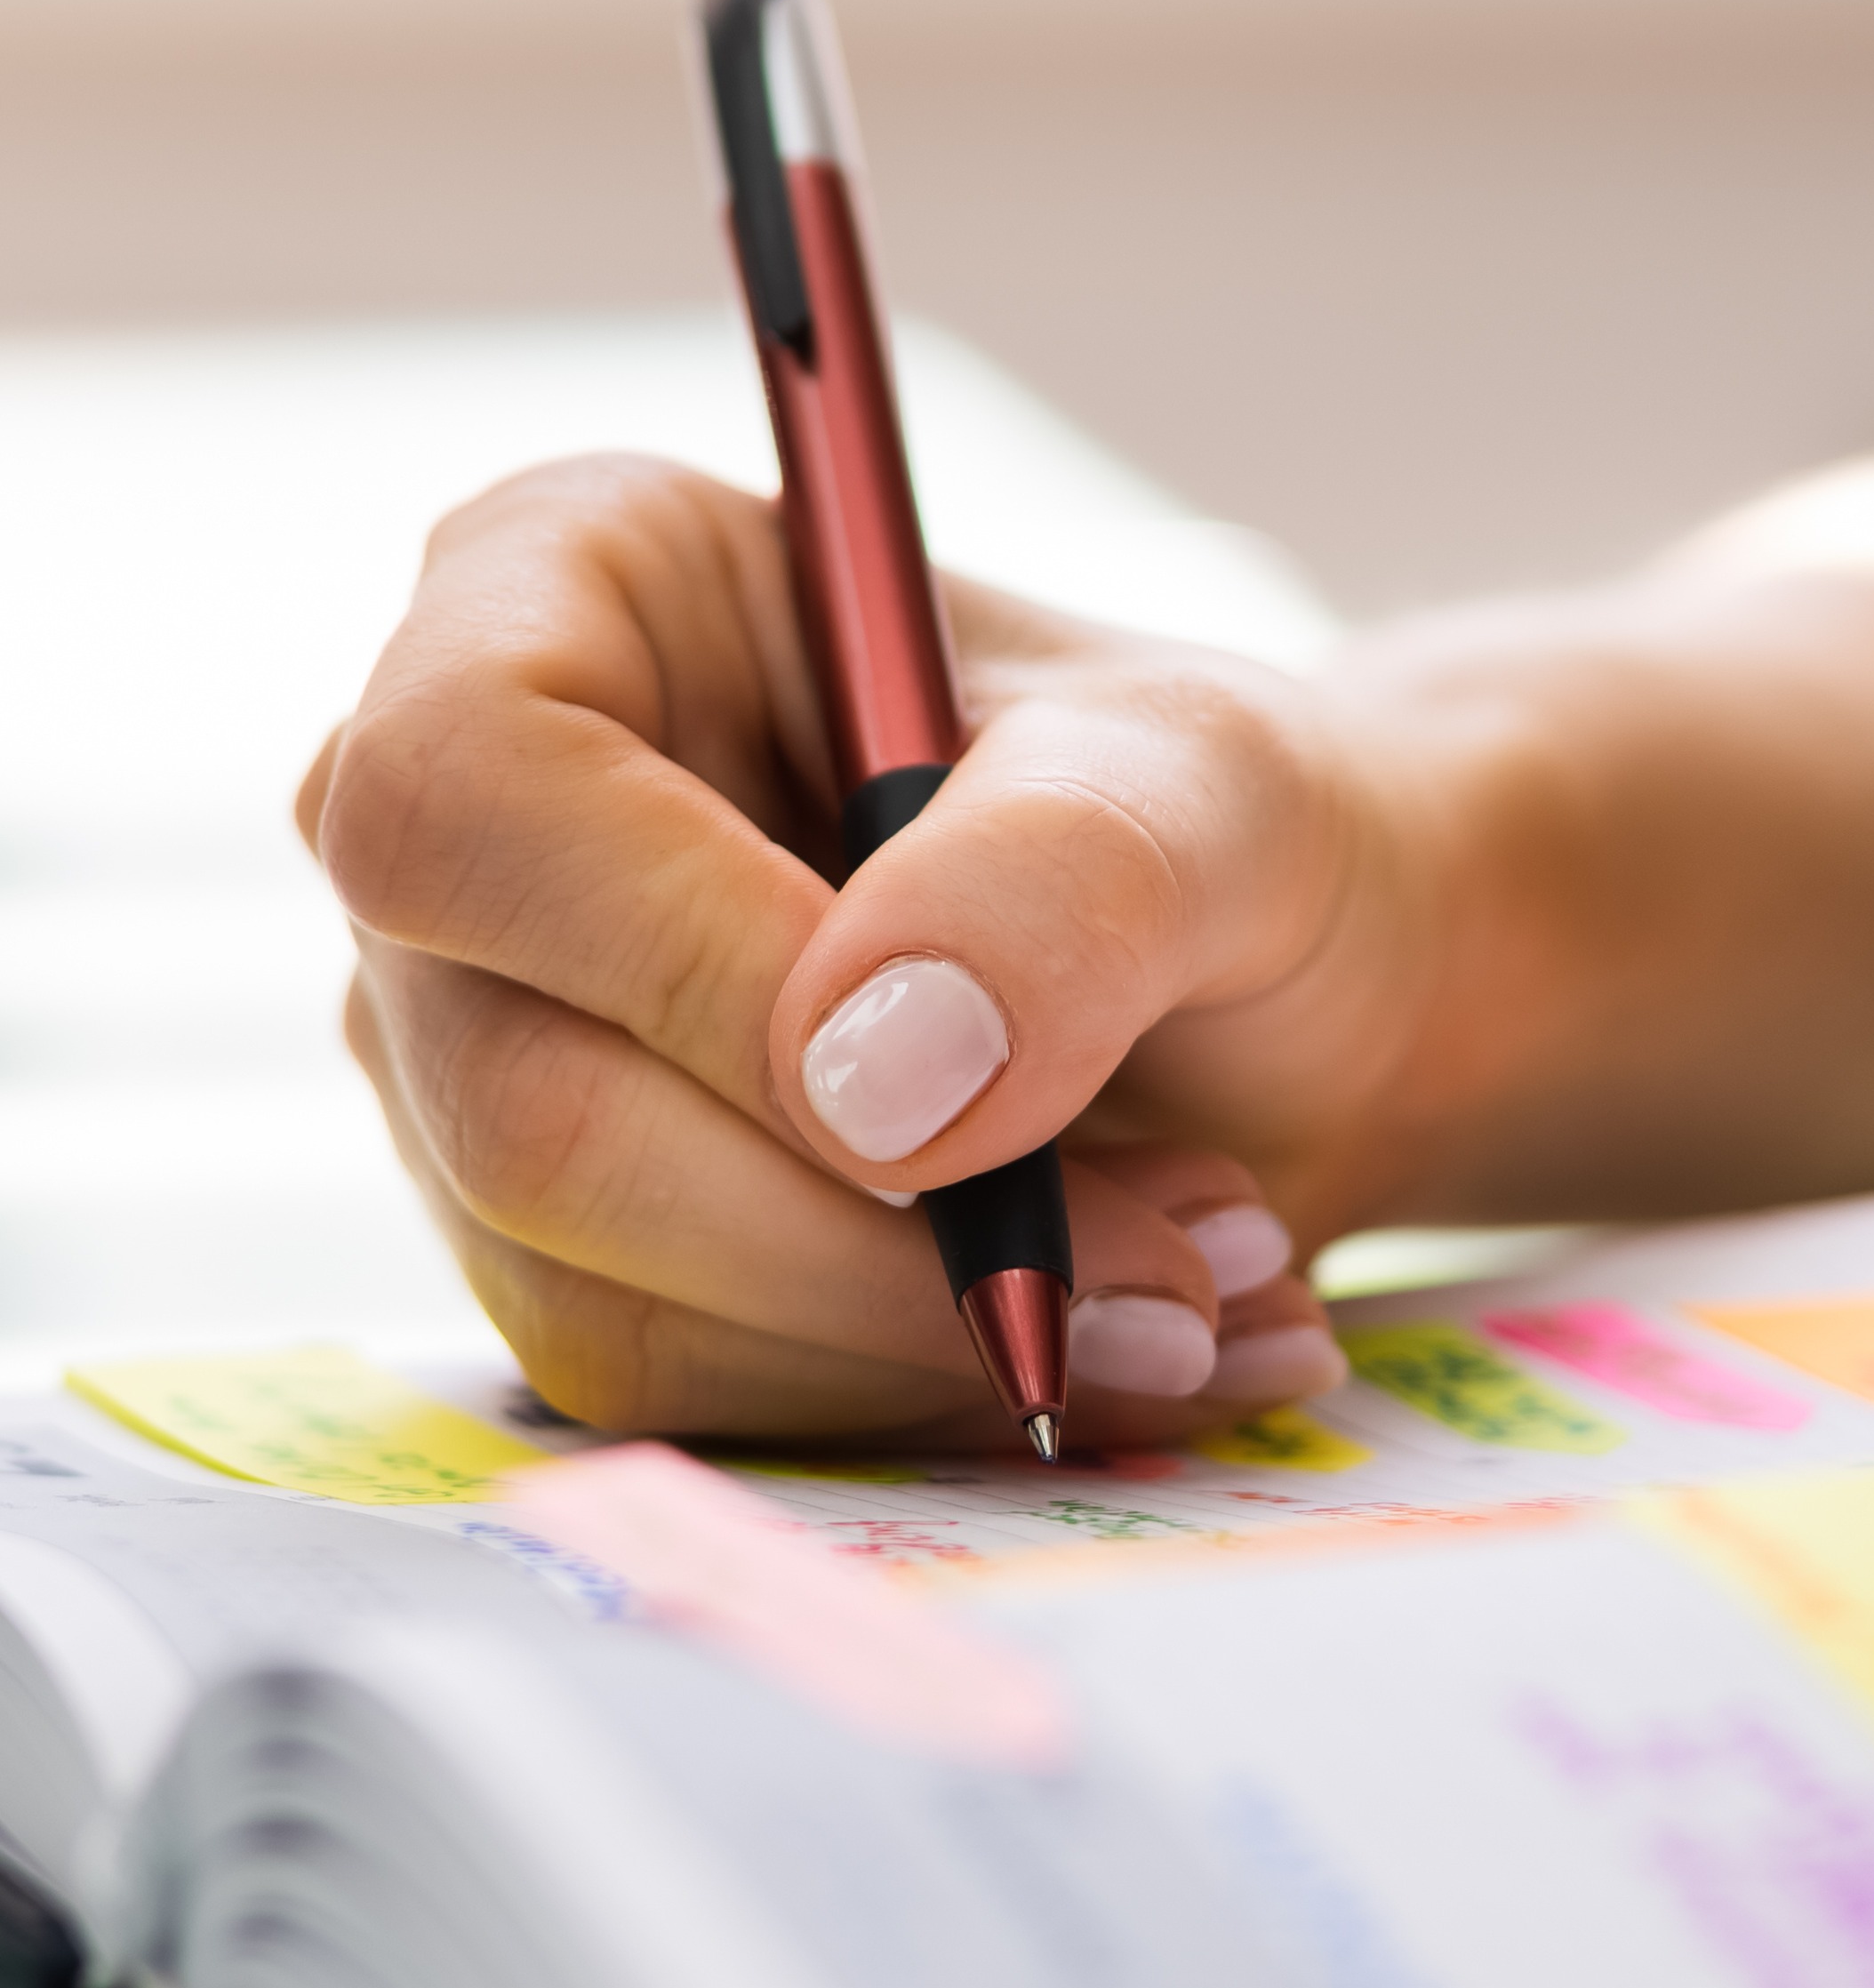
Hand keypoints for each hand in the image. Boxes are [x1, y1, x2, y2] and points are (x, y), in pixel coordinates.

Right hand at [299, 457, 1432, 1445]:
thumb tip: (866, 1087)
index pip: (470, 794)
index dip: (686, 970)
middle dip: (875, 1240)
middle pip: (526, 1100)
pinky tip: (1109, 1342)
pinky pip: (673, 1386)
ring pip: (600, 1288)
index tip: (950, 1101)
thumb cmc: (1225, 821)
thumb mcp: (1216, 786)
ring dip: (928, 1340)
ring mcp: (485, 1043)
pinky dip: (912, 1399)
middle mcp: (477, 825)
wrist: (1289, 988)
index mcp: (572, 588)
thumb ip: (1066, 880)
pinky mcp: (561, 1232)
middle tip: (1180, 1268)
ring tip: (1192, 1288)